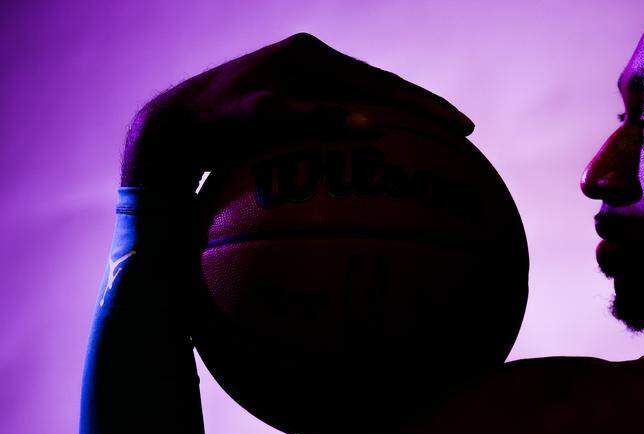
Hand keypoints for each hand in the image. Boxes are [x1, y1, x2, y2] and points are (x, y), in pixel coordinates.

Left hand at [121, 32, 473, 192]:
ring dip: (403, 125)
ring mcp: (308, 84)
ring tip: (437, 148)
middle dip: (425, 112)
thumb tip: (369, 125)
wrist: (174, 126)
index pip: (383, 82)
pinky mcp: (301, 104)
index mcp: (311, 56)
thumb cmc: (213, 125)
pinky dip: (373, 136)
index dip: (424, 106)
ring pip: (370, 104)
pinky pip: (347, 120)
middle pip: (385, 89)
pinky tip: (389, 163)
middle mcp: (313, 63)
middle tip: (464, 134)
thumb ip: (312, 118)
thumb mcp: (260, 117)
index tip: (459, 127)